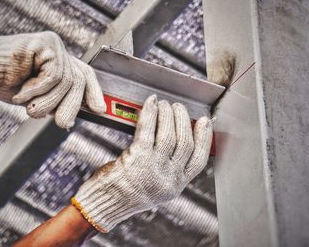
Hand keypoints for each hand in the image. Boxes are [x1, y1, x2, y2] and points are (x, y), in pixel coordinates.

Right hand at [0, 31, 105, 128]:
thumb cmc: (5, 81)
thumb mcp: (36, 98)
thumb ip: (55, 102)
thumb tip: (70, 118)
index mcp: (59, 63)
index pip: (85, 75)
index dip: (94, 93)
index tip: (100, 110)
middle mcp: (60, 53)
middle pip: (79, 81)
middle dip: (71, 106)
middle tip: (62, 123)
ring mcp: (55, 46)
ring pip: (68, 81)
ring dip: (48, 101)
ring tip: (30, 106)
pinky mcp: (47, 43)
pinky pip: (54, 75)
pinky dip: (39, 89)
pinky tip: (23, 92)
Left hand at [72, 94, 212, 232]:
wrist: (104, 204)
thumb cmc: (125, 192)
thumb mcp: (155, 187)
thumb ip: (168, 169)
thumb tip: (178, 140)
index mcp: (176, 186)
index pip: (199, 159)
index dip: (204, 138)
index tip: (204, 122)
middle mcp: (169, 178)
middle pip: (185, 143)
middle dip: (183, 120)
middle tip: (177, 108)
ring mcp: (154, 168)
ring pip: (169, 135)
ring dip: (168, 114)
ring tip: (164, 104)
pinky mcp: (138, 158)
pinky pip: (148, 130)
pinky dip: (151, 113)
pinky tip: (151, 103)